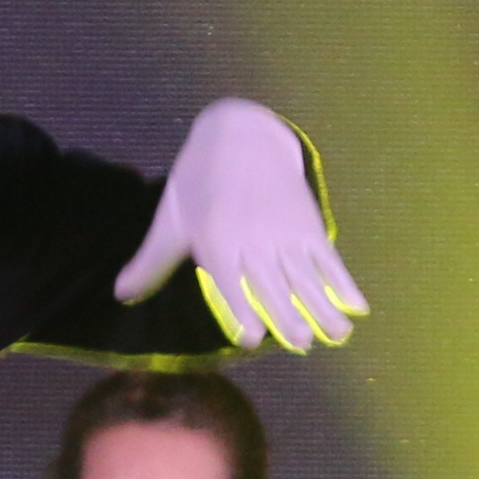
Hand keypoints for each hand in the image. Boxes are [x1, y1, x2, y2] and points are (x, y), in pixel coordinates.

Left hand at [112, 99, 366, 352]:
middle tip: (302, 344)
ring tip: (337, 335)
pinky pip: (328, 257)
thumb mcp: (171, 218)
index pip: (229, 280)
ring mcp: (284, 230)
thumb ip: (151, 261)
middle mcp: (253, 237)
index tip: (251, 337)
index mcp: (216, 238)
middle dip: (289, 314)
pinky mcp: (308, 223)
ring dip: (323, 305)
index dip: (241, 308)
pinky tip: (358, 306)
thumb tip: (120, 294)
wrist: (241, 135)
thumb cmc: (198, 181)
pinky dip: (345, 281)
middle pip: (273, 281)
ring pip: (306, 274)